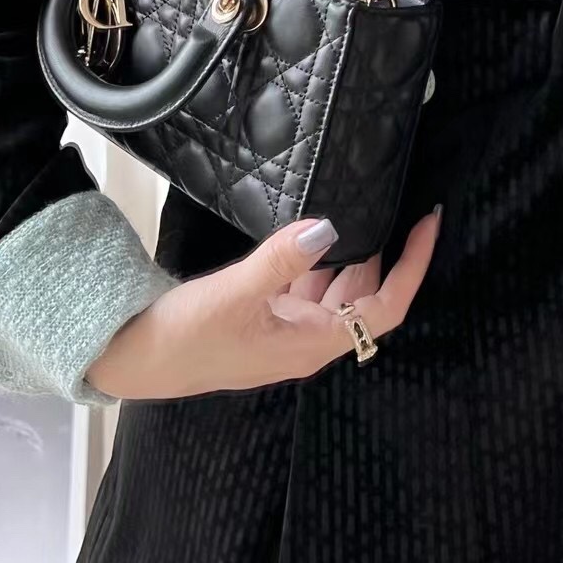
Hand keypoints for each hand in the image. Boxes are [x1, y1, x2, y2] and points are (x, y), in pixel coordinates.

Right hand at [84, 208, 442, 400]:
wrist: (135, 359)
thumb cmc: (186, 336)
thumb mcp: (235, 292)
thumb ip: (283, 259)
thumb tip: (328, 226)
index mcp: (312, 344)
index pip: (384, 306)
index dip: (412, 266)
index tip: (428, 224)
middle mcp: (306, 342)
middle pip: (363, 296)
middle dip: (383, 254)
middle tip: (395, 203)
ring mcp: (284, 332)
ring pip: (333, 291)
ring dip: (348, 255)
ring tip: (359, 209)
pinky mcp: (262, 322)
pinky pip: (303, 289)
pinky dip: (313, 261)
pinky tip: (309, 233)